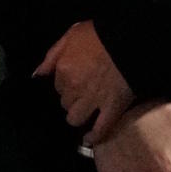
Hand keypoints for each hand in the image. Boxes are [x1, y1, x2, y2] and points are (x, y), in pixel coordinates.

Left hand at [34, 19, 135, 144]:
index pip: (57, 86)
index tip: (74, 81)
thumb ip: (52, 55)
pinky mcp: (113, 108)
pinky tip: (89, 139)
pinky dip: (94, 136)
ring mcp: (93, 100)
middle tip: (83, 94)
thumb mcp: (72, 34)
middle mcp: (75, 88)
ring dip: (79, 116)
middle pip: (65, 103)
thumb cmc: (103, 32)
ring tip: (86, 112)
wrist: (133, 38)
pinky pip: (100, 129)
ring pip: (75, 118)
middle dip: (72, 100)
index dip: (65, 84)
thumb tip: (37, 75)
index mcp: (63, 69)